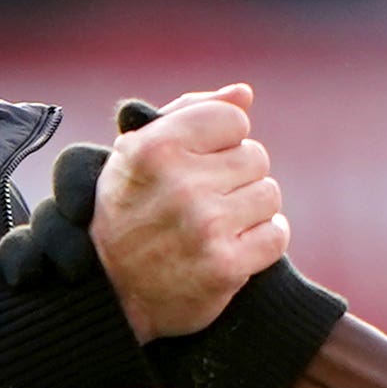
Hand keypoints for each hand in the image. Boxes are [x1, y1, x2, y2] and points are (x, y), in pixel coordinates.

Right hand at [90, 85, 287, 342]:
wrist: (109, 294)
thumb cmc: (128, 212)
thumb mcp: (138, 154)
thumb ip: (189, 113)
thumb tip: (244, 93)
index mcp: (154, 148)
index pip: (233, 118)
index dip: (223, 140)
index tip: (200, 162)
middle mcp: (179, 184)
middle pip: (256, 157)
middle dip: (235, 177)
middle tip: (203, 201)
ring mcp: (204, 226)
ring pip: (269, 195)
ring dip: (249, 211)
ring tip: (214, 225)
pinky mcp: (225, 266)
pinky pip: (276, 234)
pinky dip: (261, 242)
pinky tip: (232, 247)